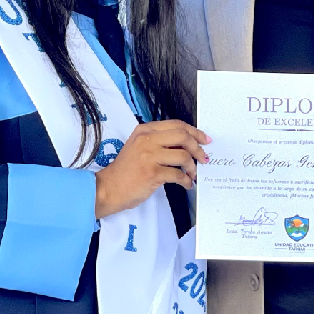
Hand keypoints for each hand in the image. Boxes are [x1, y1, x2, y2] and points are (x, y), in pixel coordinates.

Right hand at [93, 120, 209, 219]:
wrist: (108, 188)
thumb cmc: (125, 170)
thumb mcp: (139, 147)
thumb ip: (159, 142)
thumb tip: (187, 145)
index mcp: (145, 130)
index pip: (176, 124)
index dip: (195, 132)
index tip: (205, 140)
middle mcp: (147, 139)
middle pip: (183, 136)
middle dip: (198, 148)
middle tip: (204, 158)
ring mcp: (149, 156)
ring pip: (183, 155)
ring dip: (193, 167)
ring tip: (193, 174)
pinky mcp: (152, 173)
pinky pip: (178, 174)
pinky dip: (186, 180)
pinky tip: (187, 184)